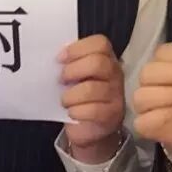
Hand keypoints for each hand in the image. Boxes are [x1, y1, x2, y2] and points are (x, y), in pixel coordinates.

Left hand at [59, 35, 124, 163]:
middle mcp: (115, 73)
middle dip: (73, 71)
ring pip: (91, 89)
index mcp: (106, 58)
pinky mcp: (112, 115)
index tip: (59, 59)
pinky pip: (92, 110)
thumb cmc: (79, 96)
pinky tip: (71, 113)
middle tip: (61, 80)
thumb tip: (55, 59)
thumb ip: (71, 63)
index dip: (77, 49)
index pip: (100, 43)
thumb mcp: (77, 75)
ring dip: (70, 95)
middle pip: (98, 63)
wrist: (88, 127)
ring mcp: (116, 94)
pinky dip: (76, 111)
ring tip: (64, 100)